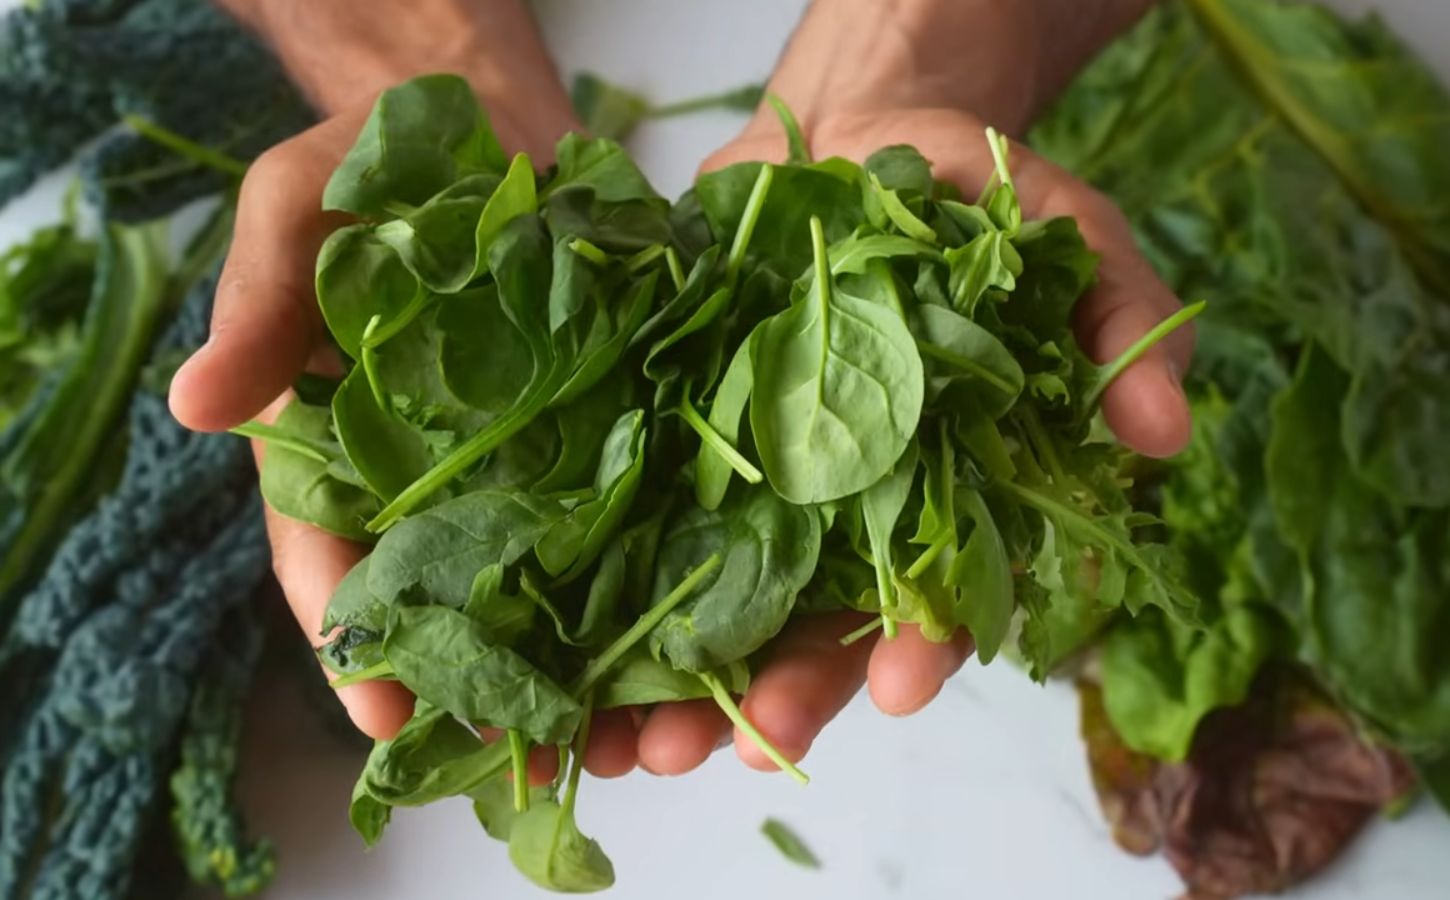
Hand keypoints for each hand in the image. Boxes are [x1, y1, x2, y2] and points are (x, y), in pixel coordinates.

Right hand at [171, 0, 580, 744]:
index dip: (354, 640)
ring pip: (542, 580)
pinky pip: (627, 512)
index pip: (331, 558)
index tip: (387, 716)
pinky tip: (689, 628)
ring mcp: (522, 461)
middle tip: (525, 753)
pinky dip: (651, 571)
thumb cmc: (369, 172)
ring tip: (621, 729)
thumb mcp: (297, 212)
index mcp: (336, 449)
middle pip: (446, 601)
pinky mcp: (605, 430)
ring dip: (577, 657)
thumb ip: (261, 303)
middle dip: (481, 682)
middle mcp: (429, 477)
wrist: (485, 127)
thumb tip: (196, 405)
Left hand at [630, 0, 1185, 777]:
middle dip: (786, 694)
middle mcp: (847, 513)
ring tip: (636, 744)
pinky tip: (564, 646)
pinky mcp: (681, 439)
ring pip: (720, 605)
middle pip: (816, 630)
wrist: (862, 133)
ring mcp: (760, 481)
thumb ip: (1118, 328)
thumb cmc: (979, 200)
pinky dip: (603, 588)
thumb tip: (1163, 434)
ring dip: (680, 682)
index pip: (937, 595)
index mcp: (942, 495)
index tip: (897, 682)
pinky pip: (639, 522)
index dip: (921, 642)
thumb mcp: (1069, 243)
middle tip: (746, 744)